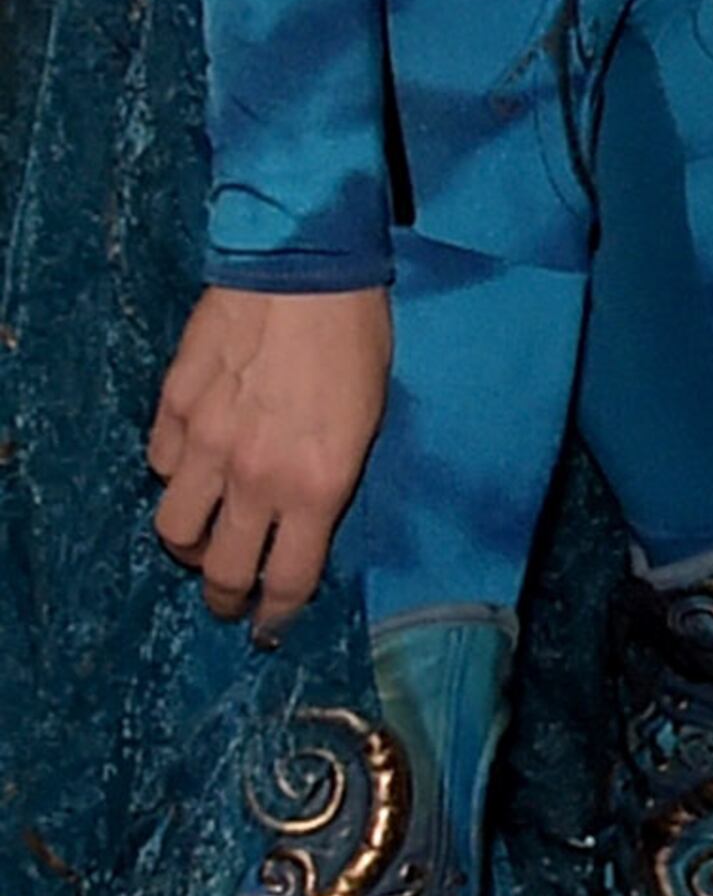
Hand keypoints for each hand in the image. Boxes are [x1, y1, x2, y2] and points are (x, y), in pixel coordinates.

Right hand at [146, 284, 391, 634]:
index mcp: (315, 487)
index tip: (270, 626)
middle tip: (230, 599)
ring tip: (203, 539)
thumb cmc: (356, 340)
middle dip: (226, 597)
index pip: (287, 580)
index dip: (276, 613)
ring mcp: (207, 444)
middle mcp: (254, 478)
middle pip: (222, 571)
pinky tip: (192, 468)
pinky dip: (176, 477)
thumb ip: (329, 480)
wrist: (305, 269)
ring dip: (190, 544)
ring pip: (175, 529)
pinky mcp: (173, 408)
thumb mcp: (367, 422)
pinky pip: (162, 466)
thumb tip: (304, 518)